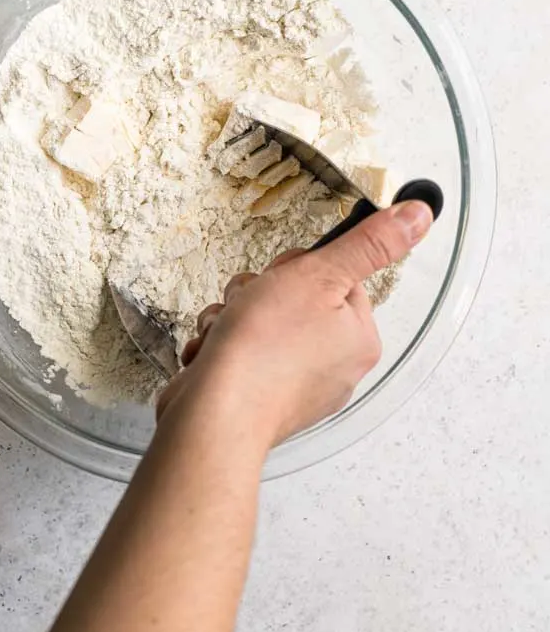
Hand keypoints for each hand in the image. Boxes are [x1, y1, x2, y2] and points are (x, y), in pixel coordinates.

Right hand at [157, 200, 432, 447]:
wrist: (214, 416)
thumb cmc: (263, 351)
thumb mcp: (318, 275)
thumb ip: (367, 245)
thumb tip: (417, 216)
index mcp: (359, 339)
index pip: (336, 276)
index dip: (300, 268)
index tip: (284, 278)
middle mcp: (335, 367)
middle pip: (296, 297)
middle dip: (260, 293)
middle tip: (252, 305)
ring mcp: (296, 387)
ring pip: (261, 323)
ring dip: (235, 317)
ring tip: (228, 333)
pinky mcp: (260, 399)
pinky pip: (241, 352)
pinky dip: (222, 346)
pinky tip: (216, 354)